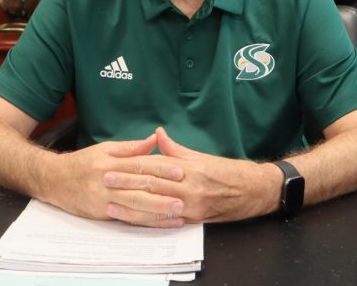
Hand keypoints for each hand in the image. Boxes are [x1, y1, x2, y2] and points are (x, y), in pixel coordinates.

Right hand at [44, 133, 185, 226]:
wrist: (53, 180)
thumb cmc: (82, 163)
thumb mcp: (104, 149)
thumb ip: (130, 148)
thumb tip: (154, 140)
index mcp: (111, 163)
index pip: (140, 166)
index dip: (161, 169)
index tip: (180, 171)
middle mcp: (107, 182)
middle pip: (139, 188)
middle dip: (163, 194)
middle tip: (184, 198)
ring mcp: (104, 200)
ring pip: (134, 207)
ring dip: (157, 211)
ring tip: (177, 214)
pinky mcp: (101, 214)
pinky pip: (126, 219)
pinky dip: (145, 222)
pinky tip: (159, 223)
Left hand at [104, 127, 278, 224]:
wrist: (251, 190)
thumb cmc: (226, 171)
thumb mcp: (199, 156)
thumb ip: (175, 148)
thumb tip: (157, 134)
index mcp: (188, 168)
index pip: (154, 167)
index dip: (131, 168)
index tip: (112, 167)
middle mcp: (188, 186)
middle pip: (151, 186)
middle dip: (126, 185)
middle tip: (105, 182)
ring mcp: (191, 205)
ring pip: (156, 206)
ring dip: (132, 207)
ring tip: (111, 204)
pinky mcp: (194, 219)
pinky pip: (167, 222)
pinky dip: (149, 222)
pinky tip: (135, 221)